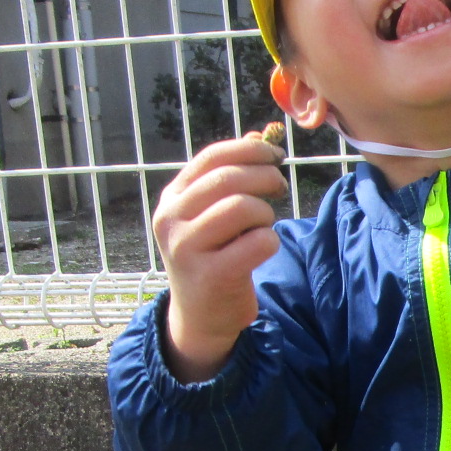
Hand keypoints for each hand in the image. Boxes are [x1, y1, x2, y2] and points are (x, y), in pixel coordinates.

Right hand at [153, 125, 287, 380]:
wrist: (200, 316)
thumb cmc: (213, 256)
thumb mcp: (212, 214)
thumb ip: (231, 176)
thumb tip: (259, 134)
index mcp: (171, 199)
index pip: (211, 158)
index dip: (249, 150)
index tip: (275, 156)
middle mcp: (171, 220)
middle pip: (228, 179)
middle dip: (264, 177)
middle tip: (280, 186)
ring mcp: (186, 249)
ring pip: (242, 208)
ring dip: (265, 213)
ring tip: (264, 225)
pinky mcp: (210, 276)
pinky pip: (256, 243)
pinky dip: (270, 241)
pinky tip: (262, 249)